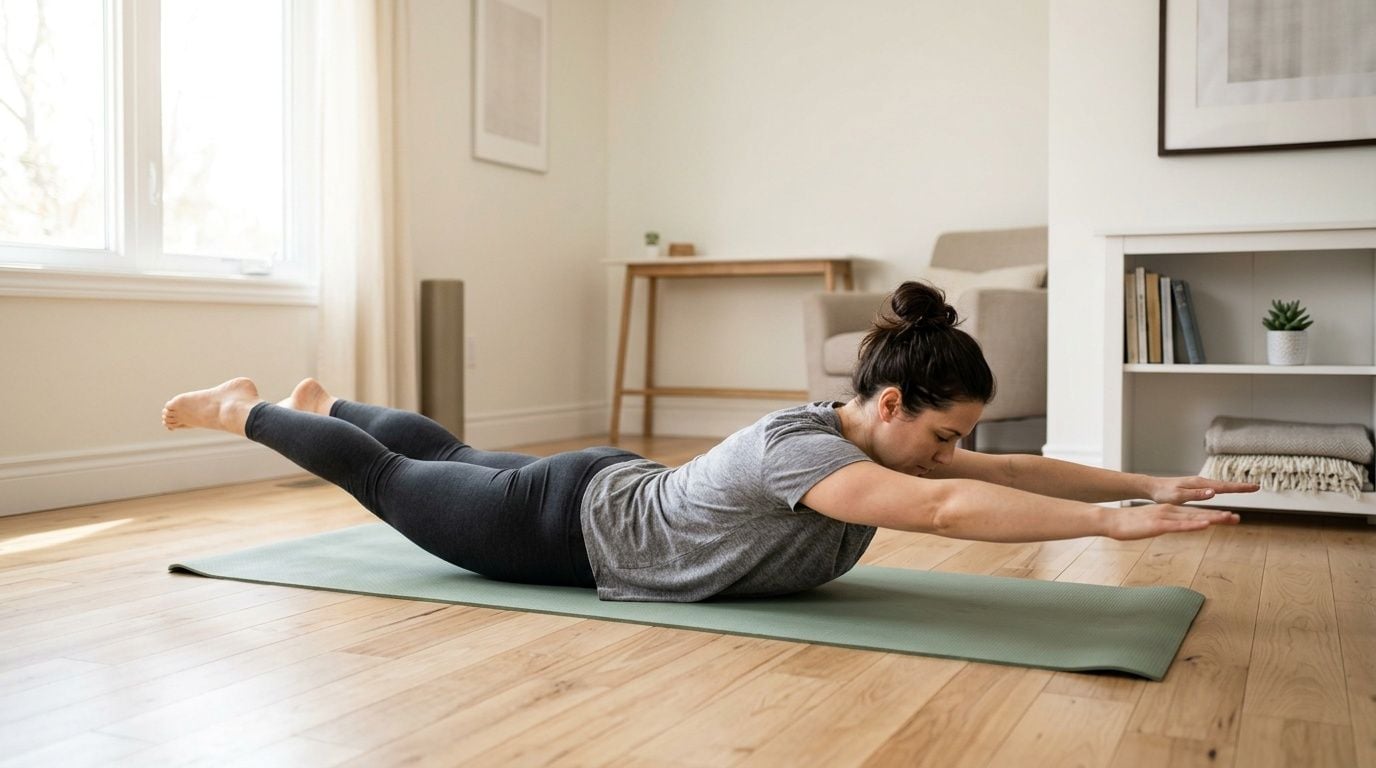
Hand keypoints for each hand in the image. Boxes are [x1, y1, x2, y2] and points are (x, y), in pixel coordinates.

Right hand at [1106, 504, 1239, 540]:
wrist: (1111, 520)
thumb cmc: (1129, 524)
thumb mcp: (1151, 525)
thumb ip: (1164, 525)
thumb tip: (1172, 528)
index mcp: (1169, 511)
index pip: (1195, 514)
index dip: (1213, 515)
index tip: (1230, 518)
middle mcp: (1170, 511)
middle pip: (1199, 514)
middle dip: (1219, 516)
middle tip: (1238, 519)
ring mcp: (1165, 517)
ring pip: (1193, 518)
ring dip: (1212, 518)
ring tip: (1228, 519)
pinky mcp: (1158, 525)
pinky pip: (1179, 525)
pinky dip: (1194, 525)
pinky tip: (1205, 524)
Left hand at [1145, 475, 1259, 504]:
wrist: (1152, 487)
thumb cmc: (1163, 493)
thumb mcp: (1179, 496)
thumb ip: (1196, 495)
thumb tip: (1214, 492)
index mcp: (1199, 484)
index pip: (1224, 486)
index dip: (1239, 488)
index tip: (1254, 487)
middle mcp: (1201, 482)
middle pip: (1225, 484)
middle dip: (1240, 486)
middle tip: (1256, 487)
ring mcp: (1198, 484)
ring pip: (1219, 485)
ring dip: (1233, 487)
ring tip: (1245, 488)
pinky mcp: (1194, 487)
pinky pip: (1213, 487)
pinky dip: (1223, 488)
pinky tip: (1224, 490)